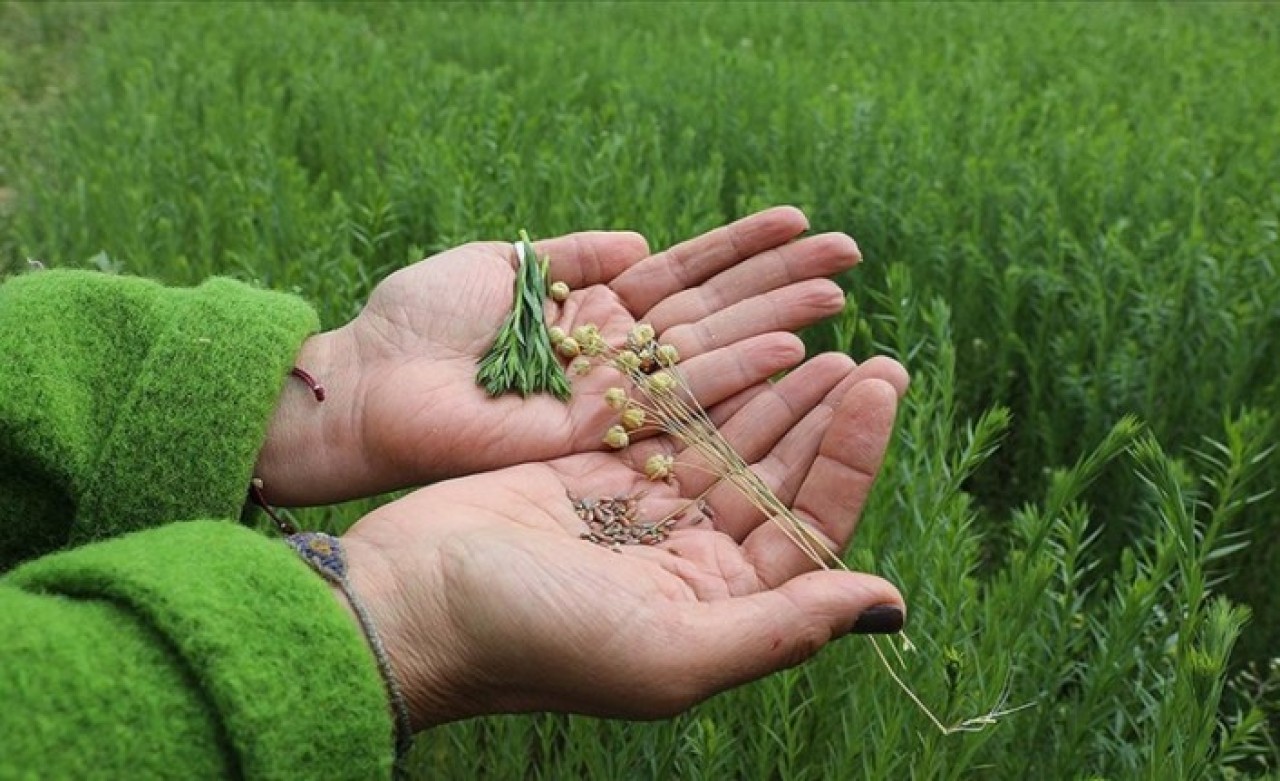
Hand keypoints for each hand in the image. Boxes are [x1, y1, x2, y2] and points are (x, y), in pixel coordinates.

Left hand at [256, 207, 865, 504]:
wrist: (366, 384)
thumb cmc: (418, 322)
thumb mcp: (504, 266)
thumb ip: (575, 257)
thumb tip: (643, 244)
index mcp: (593, 316)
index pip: (684, 278)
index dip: (742, 252)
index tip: (802, 224)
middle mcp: (616, 362)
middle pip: (712, 316)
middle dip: (779, 286)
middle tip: (851, 258)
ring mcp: (615, 402)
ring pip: (711, 359)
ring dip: (776, 326)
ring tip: (838, 298)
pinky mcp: (604, 438)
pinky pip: (681, 403)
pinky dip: (736, 376)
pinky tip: (792, 352)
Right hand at [338, 353, 907, 728]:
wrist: (413, 600)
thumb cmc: (534, 637)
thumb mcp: (670, 653)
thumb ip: (781, 628)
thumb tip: (887, 602)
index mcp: (719, 608)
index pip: (811, 527)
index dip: (851, 457)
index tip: (880, 386)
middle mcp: (691, 563)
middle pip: (778, 479)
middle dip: (824, 418)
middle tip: (870, 357)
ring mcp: (644, 514)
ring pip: (730, 445)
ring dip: (776, 394)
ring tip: (825, 341)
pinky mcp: (597, 475)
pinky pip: (671, 421)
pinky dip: (707, 385)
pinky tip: (743, 347)